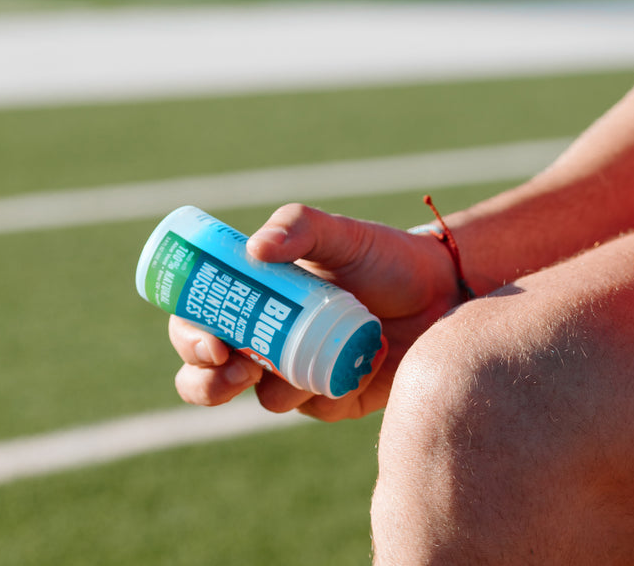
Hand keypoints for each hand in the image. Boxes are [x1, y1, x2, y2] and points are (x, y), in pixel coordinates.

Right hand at [170, 203, 460, 419]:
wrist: (444, 292)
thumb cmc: (386, 257)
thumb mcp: (342, 233)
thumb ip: (300, 226)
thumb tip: (254, 250)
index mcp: (258, 299)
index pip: (200, 321)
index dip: (189, 336)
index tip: (209, 342)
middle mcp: (269, 339)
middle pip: (209, 376)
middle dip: (206, 382)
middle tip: (234, 369)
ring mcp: (299, 373)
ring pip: (262, 399)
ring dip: (274, 385)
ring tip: (308, 359)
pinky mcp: (333, 399)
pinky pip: (313, 407)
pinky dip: (327, 388)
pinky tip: (362, 361)